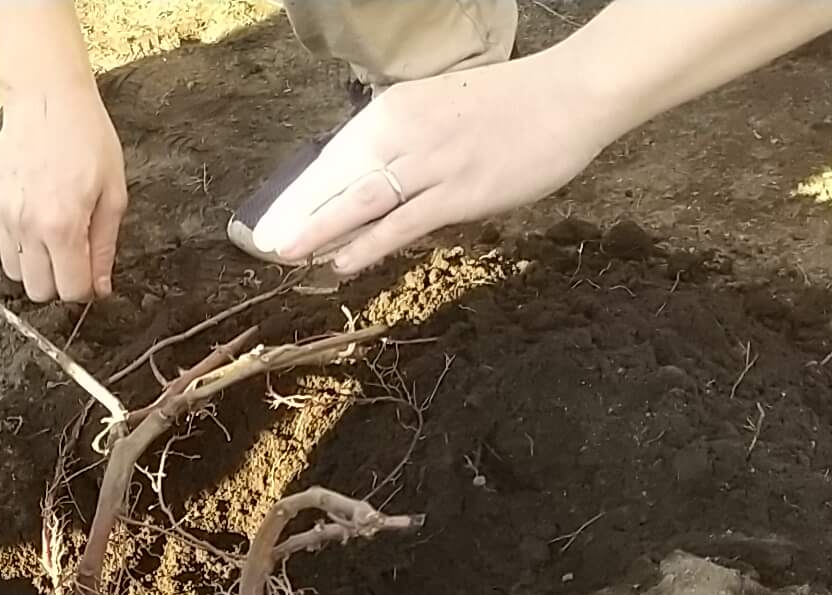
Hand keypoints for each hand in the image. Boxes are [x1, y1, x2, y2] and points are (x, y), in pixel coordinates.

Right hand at [0, 80, 127, 300]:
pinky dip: (7, 250)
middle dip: (58, 281)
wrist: (48, 98)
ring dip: (33, 266)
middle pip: (38, 291)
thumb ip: (105, 246)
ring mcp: (2, 216)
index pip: (70, 290)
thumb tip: (100, 287)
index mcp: (63, 226)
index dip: (85, 287)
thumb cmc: (85, 137)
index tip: (90, 272)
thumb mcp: (113, 193)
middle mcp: (27, 226)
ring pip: (13, 275)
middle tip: (71, 255)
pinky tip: (26, 230)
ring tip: (48, 236)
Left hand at [251, 51, 613, 274]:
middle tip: (262, 249)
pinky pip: (401, 222)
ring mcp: (430, 162)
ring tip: (286, 256)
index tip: (268, 224)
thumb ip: (402, 148)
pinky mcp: (458, 191)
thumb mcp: (439, 115)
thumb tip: (369, 192)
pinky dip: (366, 243)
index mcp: (393, 111)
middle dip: (296, 217)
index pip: (332, 158)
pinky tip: (339, 262)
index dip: (298, 196)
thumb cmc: (508, 108)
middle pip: (335, 181)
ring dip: (316, 231)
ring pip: (358, 201)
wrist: (568, 95)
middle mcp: (402, 132)